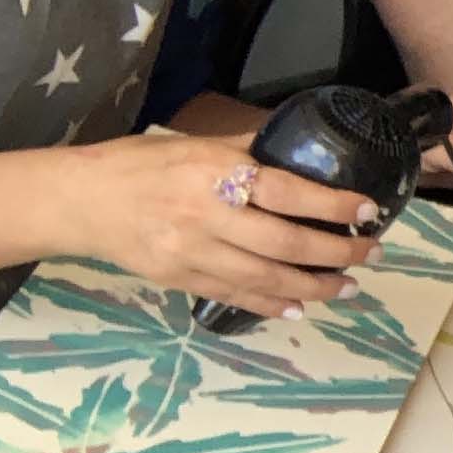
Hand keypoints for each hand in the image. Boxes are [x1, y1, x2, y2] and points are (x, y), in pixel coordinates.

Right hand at [70, 129, 383, 315]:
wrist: (80, 201)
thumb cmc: (141, 163)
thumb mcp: (196, 143)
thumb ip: (248, 149)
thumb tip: (299, 146)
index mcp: (214, 173)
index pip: (287, 191)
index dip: (333, 205)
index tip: (369, 211)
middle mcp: (205, 215)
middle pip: (285, 241)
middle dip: (337, 252)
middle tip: (372, 253)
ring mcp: (191, 252)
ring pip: (265, 277)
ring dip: (314, 286)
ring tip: (348, 286)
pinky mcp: (178, 279)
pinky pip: (234, 295)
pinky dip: (271, 304)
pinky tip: (299, 308)